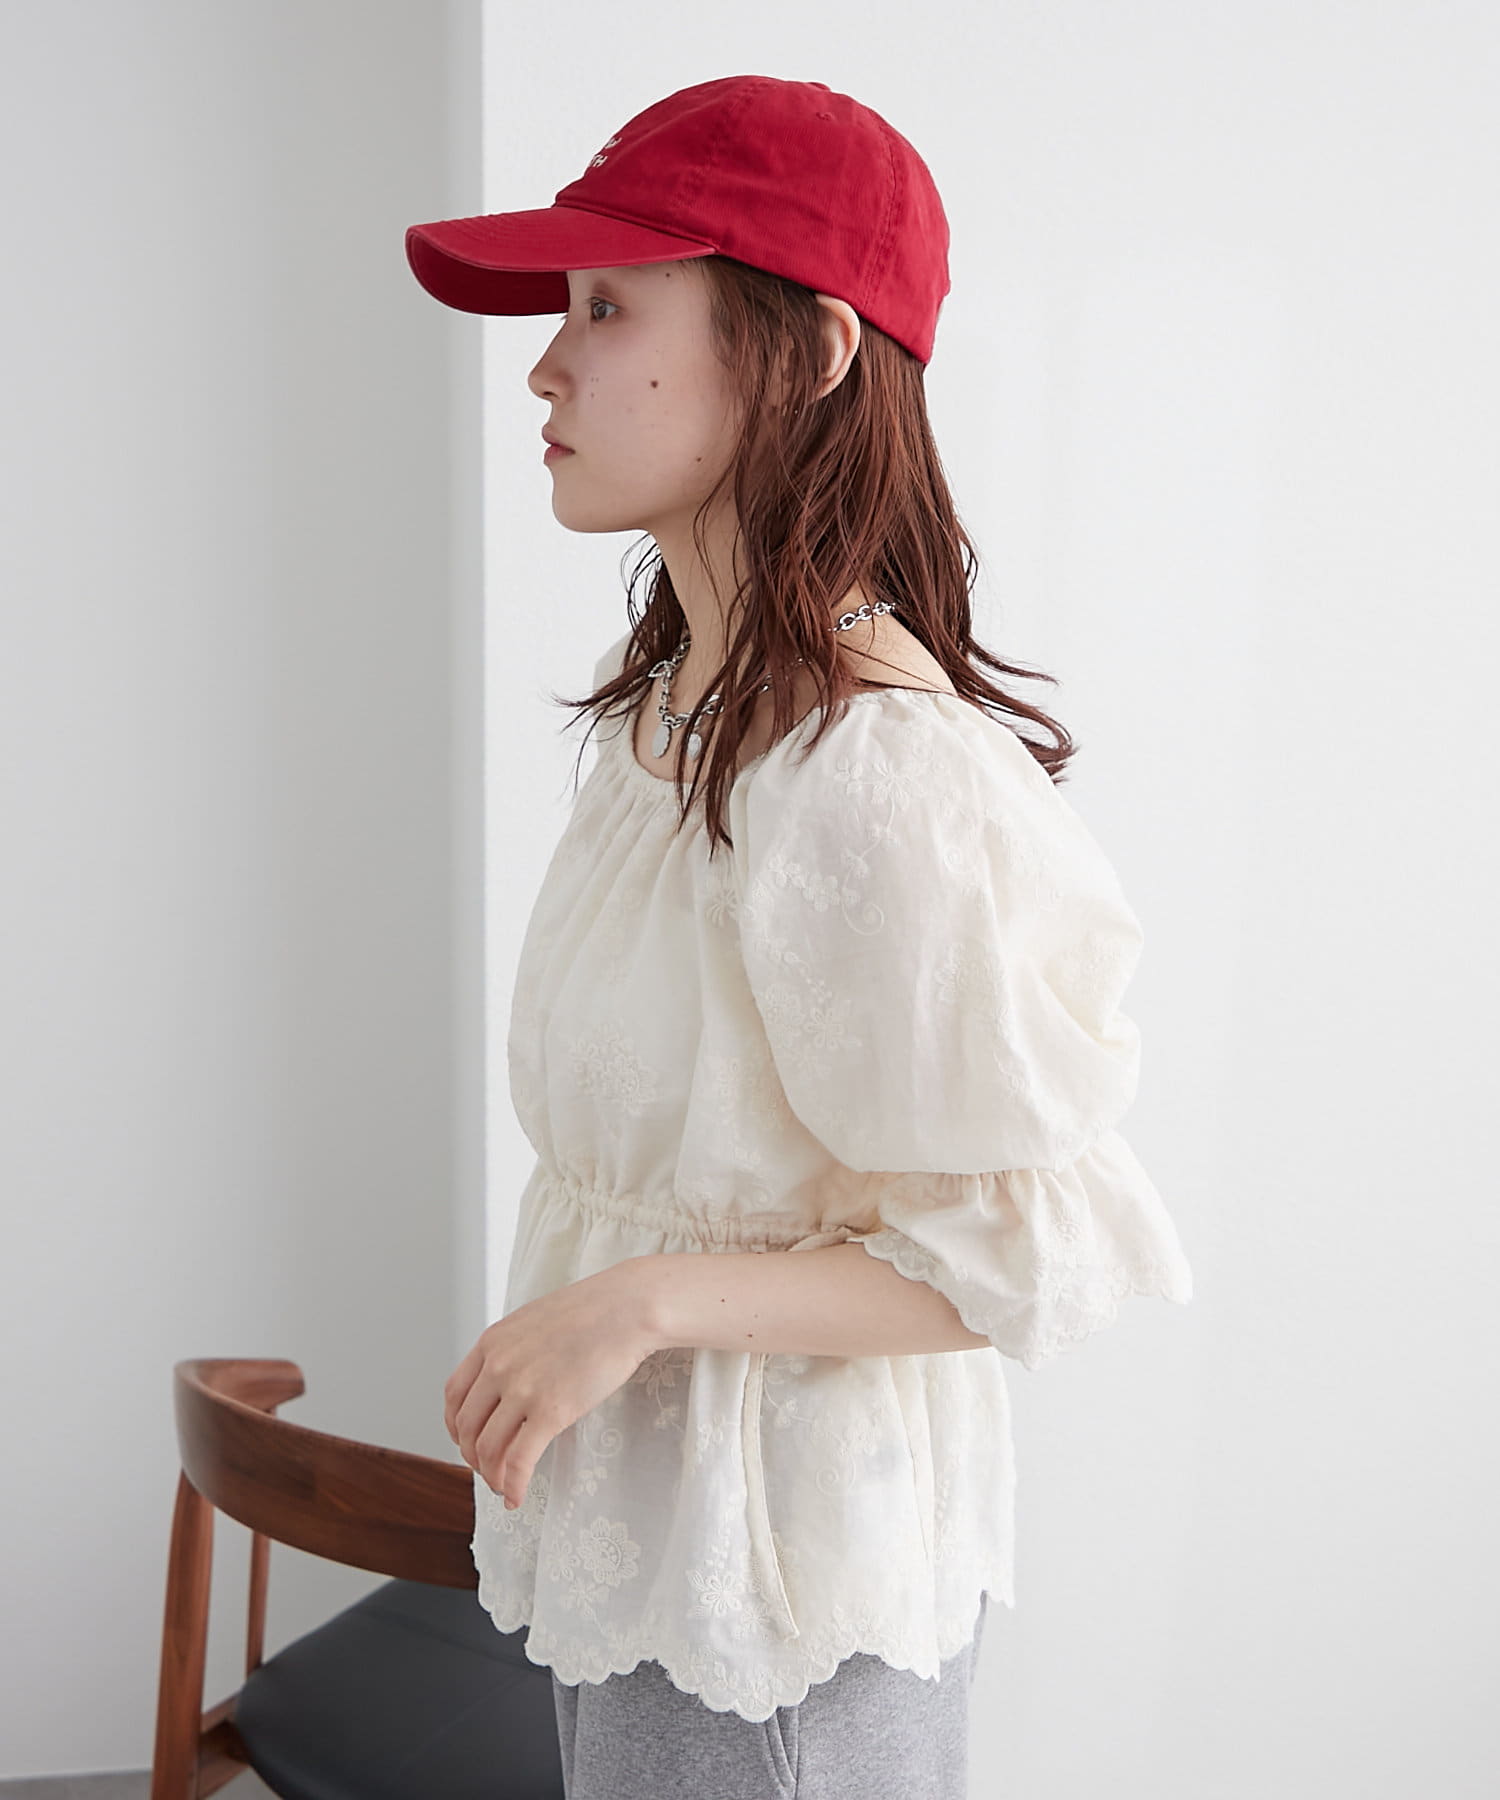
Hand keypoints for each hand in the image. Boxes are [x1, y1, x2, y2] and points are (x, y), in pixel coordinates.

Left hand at [443, 1258, 660, 1508]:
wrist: (627, 1308)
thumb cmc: (593, 1311)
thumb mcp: (534, 1321)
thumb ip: (513, 1349)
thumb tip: (509, 1382)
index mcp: (492, 1342)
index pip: (454, 1395)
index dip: (455, 1426)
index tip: (466, 1440)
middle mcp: (498, 1366)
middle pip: (467, 1427)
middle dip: (474, 1456)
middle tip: (488, 1469)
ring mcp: (522, 1389)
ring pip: (488, 1449)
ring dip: (493, 1476)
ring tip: (504, 1486)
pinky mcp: (550, 1411)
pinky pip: (519, 1461)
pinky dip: (513, 1486)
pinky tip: (517, 1497)